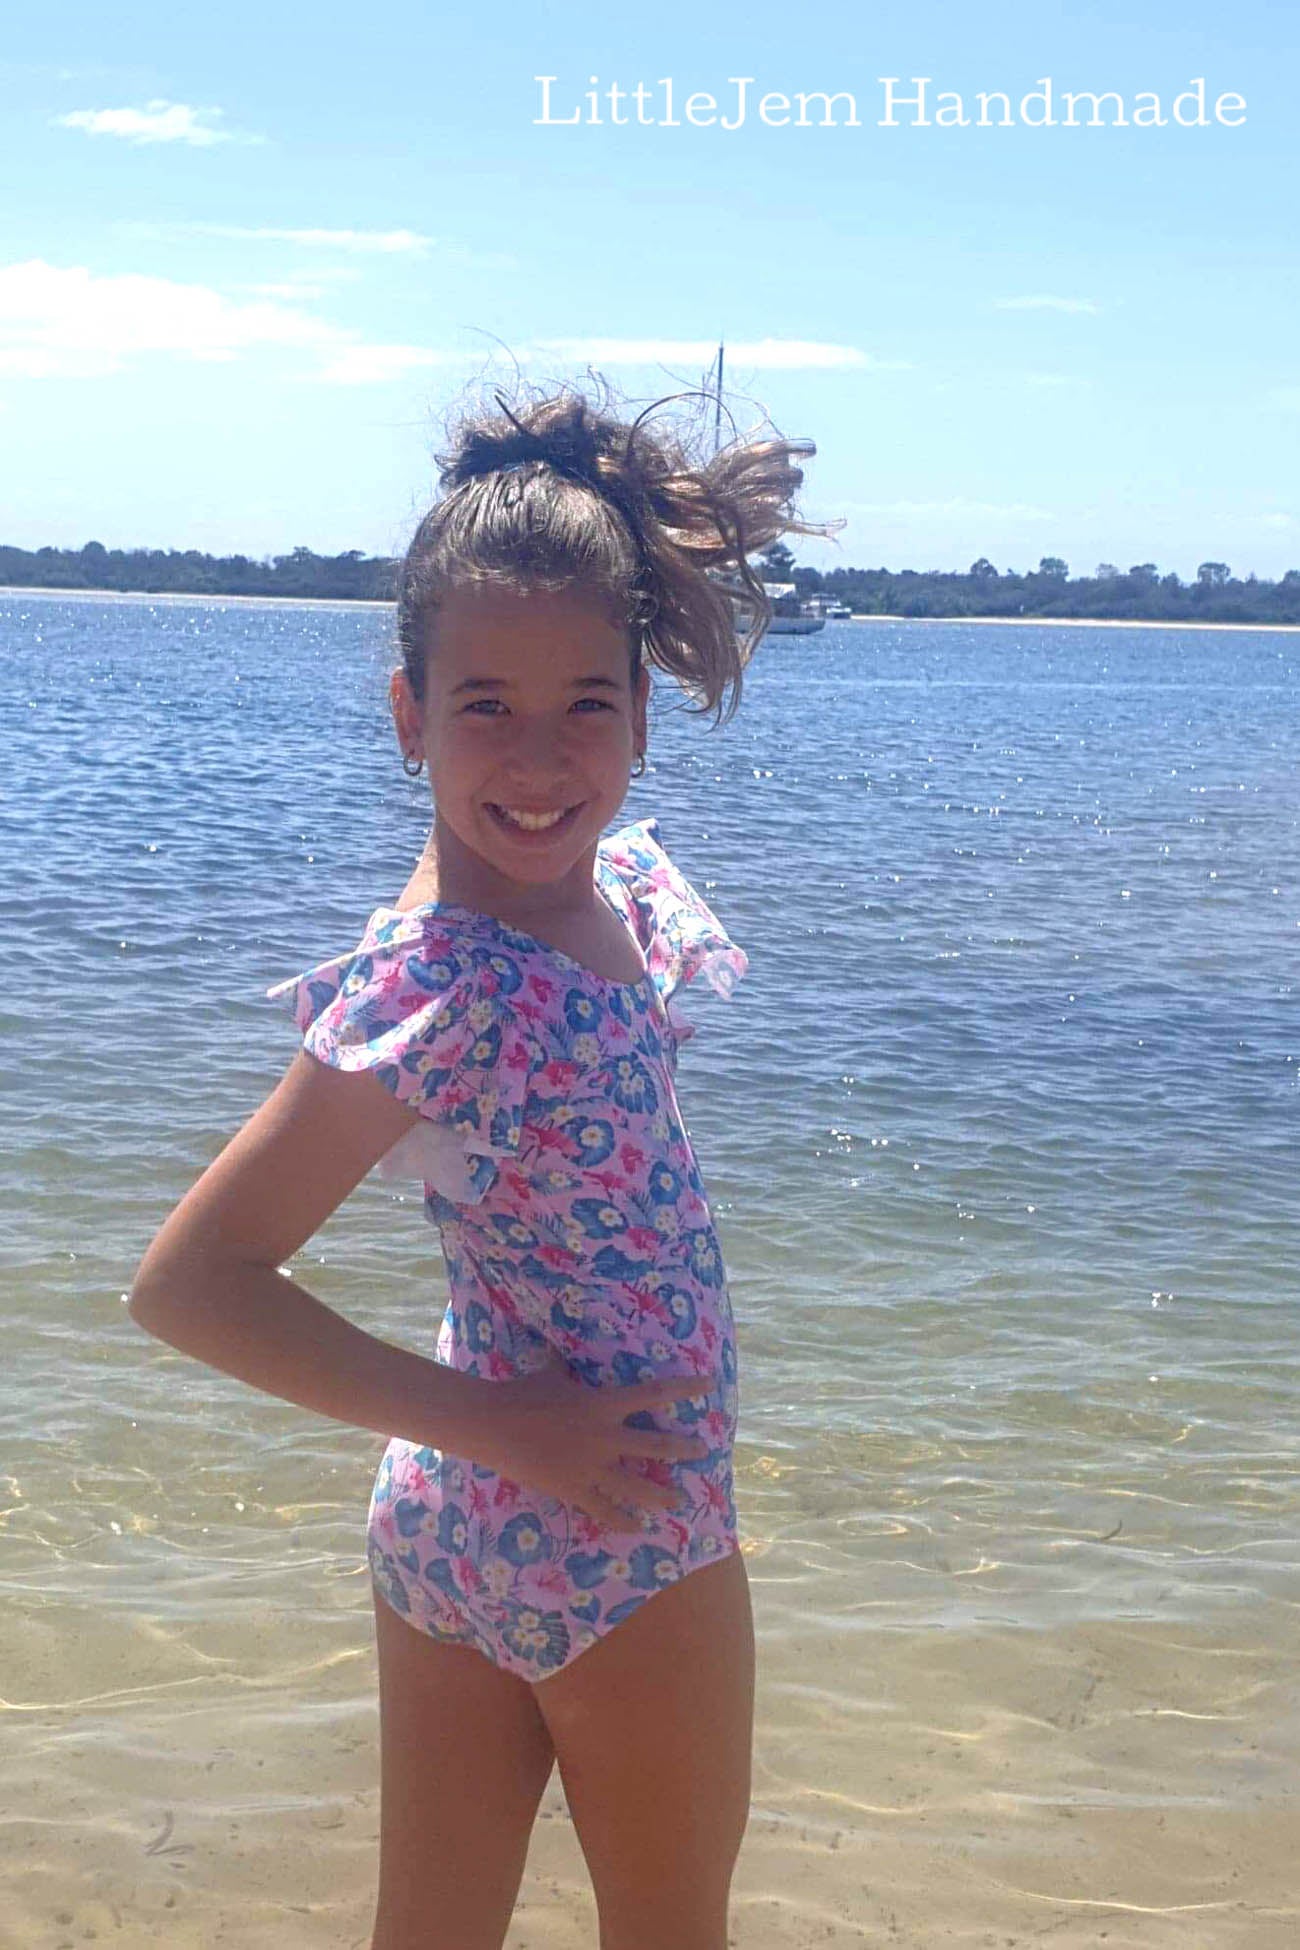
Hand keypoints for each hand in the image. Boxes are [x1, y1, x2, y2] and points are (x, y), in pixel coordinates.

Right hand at [456, 1352, 713, 1529]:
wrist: (493, 1423)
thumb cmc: (523, 1392)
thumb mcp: (553, 1372)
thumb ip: (572, 1367)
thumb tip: (574, 1347)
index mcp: (603, 1404)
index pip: (654, 1393)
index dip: (684, 1388)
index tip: (708, 1385)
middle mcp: (604, 1437)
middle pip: (655, 1445)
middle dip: (683, 1449)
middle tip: (703, 1451)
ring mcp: (590, 1467)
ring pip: (635, 1486)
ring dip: (660, 1495)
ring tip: (679, 1502)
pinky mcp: (573, 1489)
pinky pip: (603, 1509)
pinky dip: (622, 1521)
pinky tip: (638, 1528)